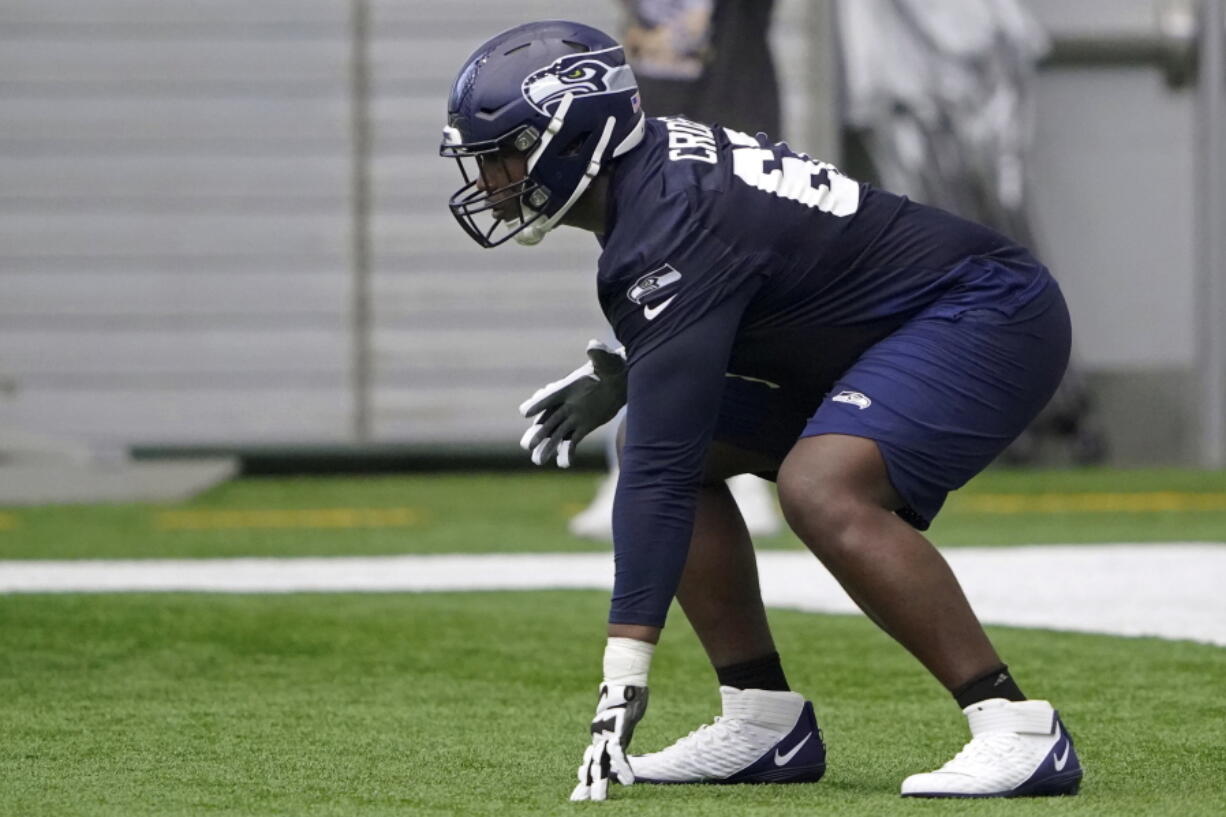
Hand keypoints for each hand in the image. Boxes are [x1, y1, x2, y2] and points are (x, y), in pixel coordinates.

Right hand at [519, 340, 626, 467]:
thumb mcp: (607, 359)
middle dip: (537, 433)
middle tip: (526, 445)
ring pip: (556, 434)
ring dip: (547, 447)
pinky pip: (572, 442)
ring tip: (537, 461)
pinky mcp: (583, 427)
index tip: (524, 412)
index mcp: (568, 387)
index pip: (550, 396)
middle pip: (547, 420)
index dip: (538, 403)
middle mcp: (566, 404)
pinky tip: (563, 464)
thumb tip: (593, 345)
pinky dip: (567, 453)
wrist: (622, 381)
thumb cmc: (613, 365)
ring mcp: (573, 417)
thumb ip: (599, 354)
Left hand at [569, 683, 647, 801]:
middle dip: (587, 787)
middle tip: (579, 802)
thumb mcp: (621, 722)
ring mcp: (606, 734)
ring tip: (598, 800)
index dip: (586, 780)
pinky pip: (618, 752)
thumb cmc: (625, 697)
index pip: (592, 763)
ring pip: (601, 763)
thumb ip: (618, 736)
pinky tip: (628, 782)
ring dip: (600, 783)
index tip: (579, 795)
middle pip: (592, 767)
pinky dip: (623, 767)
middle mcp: (600, 738)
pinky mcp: (616, 729)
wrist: (624, 677)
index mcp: (601, 738)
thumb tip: (618, 746)